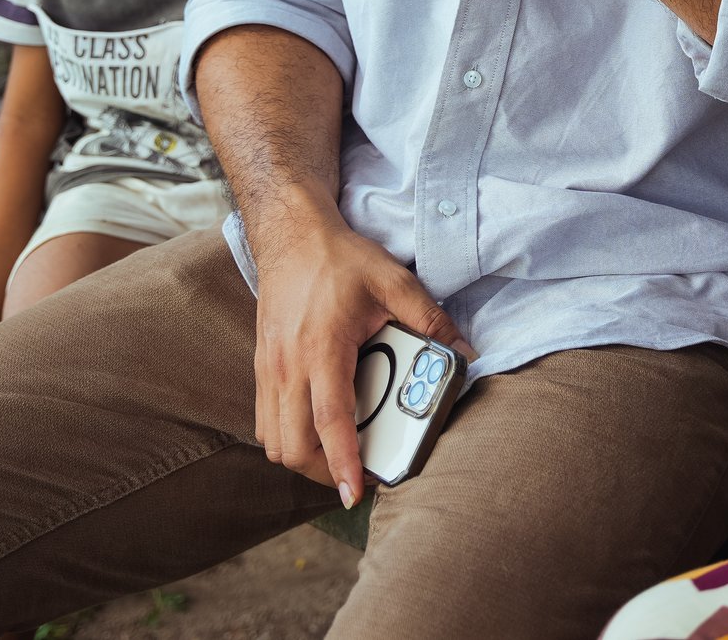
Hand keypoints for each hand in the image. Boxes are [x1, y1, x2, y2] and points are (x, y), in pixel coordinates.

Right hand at [248, 218, 467, 504]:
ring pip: (273, 441)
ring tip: (339, 459)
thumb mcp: (395, 281)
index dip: (343, 464)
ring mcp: (269, 369)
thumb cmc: (340, 258)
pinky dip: (287, 438)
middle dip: (325, 473)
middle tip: (359, 477)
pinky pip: (265, 422)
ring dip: (303, 459)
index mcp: (322, 349)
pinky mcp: (262, 367)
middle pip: (293, 446)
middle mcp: (288, 366)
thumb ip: (431, 320)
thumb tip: (465, 354)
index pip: (330, 421)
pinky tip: (315, 430)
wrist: (291, 236)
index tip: (356, 492)